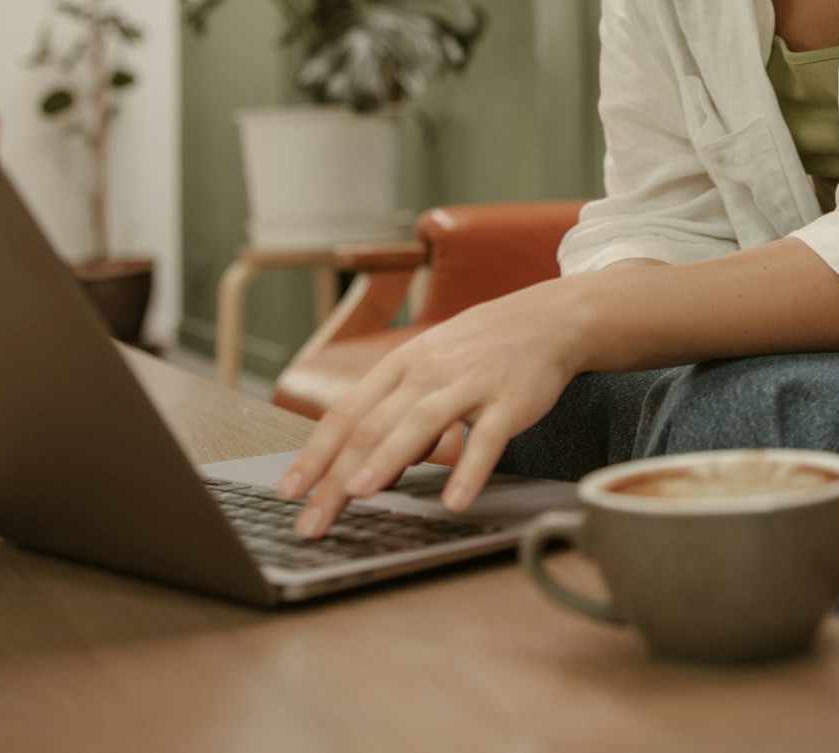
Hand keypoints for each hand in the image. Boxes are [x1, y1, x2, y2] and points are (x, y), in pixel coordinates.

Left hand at [276, 275, 593, 534]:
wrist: (549, 318)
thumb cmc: (483, 348)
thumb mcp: (431, 366)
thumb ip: (398, 412)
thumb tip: (369, 466)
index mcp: (402, 366)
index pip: (346, 413)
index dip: (314, 454)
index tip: (288, 493)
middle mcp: (428, 372)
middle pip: (372, 425)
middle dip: (335, 477)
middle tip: (311, 521)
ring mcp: (469, 383)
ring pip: (419, 423)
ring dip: (385, 460)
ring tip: (359, 496)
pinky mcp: (510, 400)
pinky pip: (487, 439)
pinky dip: (469, 471)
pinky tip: (455, 502)